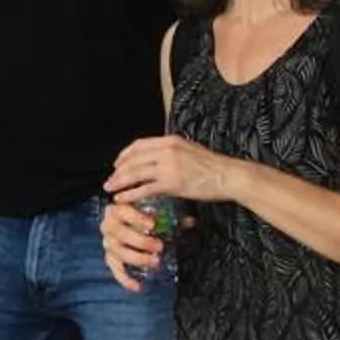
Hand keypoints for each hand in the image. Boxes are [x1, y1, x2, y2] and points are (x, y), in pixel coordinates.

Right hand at [100, 197, 175, 292]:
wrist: (140, 223)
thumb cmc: (151, 215)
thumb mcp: (162, 211)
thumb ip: (173, 216)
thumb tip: (190, 221)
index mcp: (119, 208)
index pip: (122, 211)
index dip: (135, 218)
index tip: (152, 224)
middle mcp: (109, 224)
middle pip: (118, 232)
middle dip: (139, 240)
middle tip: (159, 246)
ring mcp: (108, 242)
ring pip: (116, 251)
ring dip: (136, 258)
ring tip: (156, 262)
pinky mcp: (111, 257)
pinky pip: (114, 269)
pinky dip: (124, 278)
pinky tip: (137, 286)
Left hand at [106, 135, 236, 207]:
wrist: (229, 176)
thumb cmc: (213, 166)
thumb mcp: (189, 150)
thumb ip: (171, 152)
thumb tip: (156, 157)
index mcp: (170, 141)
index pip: (139, 145)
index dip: (124, 155)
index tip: (117, 163)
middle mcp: (167, 151)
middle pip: (133, 159)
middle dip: (118, 170)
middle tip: (109, 179)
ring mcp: (168, 167)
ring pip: (135, 173)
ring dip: (119, 182)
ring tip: (110, 188)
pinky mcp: (172, 183)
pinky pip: (145, 189)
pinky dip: (130, 194)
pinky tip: (122, 199)